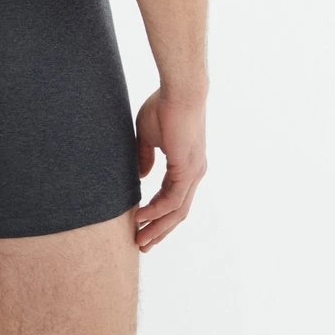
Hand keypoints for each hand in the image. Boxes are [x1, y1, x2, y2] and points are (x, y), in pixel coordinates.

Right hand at [133, 87, 207, 251]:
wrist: (180, 90)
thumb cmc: (164, 106)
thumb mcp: (148, 135)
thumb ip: (145, 156)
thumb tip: (142, 176)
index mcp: (187, 165)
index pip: (173, 198)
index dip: (157, 214)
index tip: (140, 225)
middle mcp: (195, 173)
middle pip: (178, 212)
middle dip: (159, 230)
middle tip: (142, 244)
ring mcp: (194, 172)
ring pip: (177, 211)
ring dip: (157, 227)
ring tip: (139, 239)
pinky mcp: (188, 169)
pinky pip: (172, 199)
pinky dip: (156, 211)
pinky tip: (140, 216)